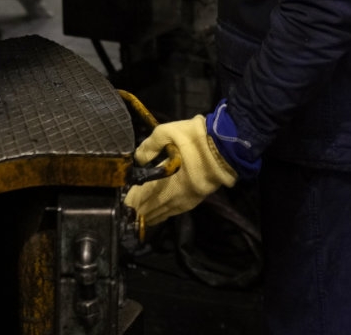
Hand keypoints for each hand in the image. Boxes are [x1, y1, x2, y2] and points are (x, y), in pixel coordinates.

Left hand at [123, 114, 237, 232]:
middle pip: (155, 206)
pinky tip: (163, 214)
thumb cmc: (196, 138)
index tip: (124, 205)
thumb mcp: (167, 132)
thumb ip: (149, 146)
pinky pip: (178, 210)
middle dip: (141, 211)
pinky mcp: (198, 198)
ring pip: (167, 211)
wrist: (227, 145)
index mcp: (167, 180)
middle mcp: (176, 194)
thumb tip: (139, 158)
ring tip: (142, 219)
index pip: (145, 195)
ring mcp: (188, 198)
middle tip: (129, 214)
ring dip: (153, 215)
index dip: (133, 200)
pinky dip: (167, 214)